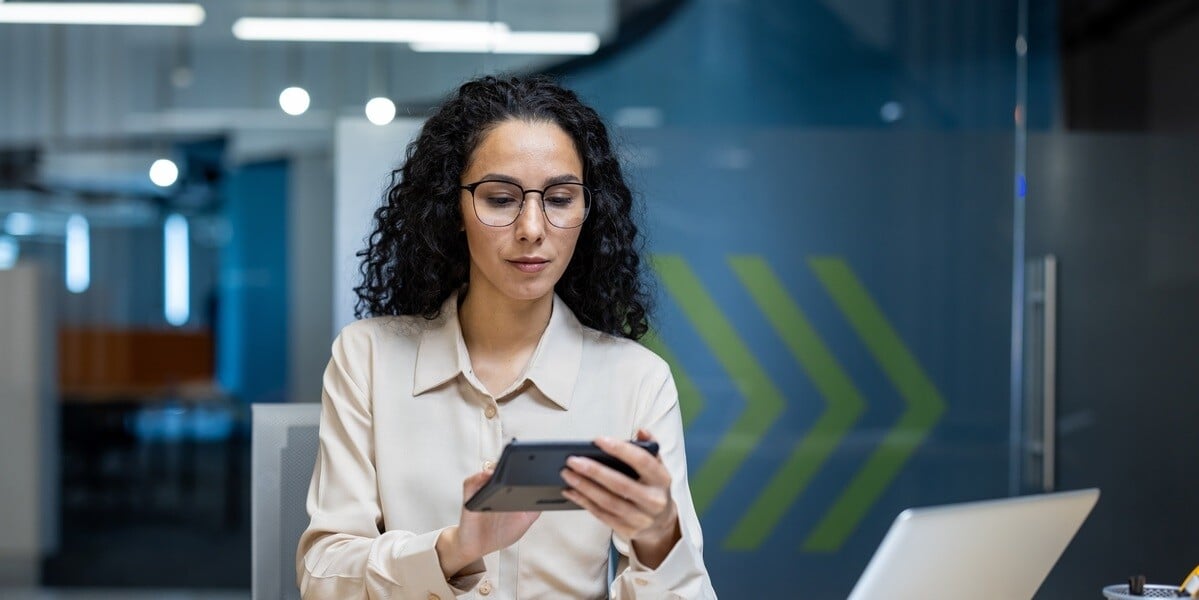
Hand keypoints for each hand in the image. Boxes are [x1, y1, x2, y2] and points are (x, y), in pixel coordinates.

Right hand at [436, 469, 540, 577]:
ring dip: (495, 468)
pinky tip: (487, 476)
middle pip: (501, 469)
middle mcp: (495, 489)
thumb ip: (534, 511)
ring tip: (504, 468)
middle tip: (519, 463)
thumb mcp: (522, 523)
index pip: (514, 473)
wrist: (477, 547)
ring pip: (486, 472)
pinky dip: (478, 478)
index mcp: (508, 493)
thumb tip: (544, 497)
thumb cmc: (498, 534)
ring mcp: (482, 492)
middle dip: (509, 463)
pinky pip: (471, 483)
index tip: (531, 464)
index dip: (522, 466)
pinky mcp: (469, 497)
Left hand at [560, 429, 680, 567]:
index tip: (598, 440)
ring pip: (607, 501)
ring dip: (584, 487)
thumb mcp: (657, 467)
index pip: (642, 461)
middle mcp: (653, 500)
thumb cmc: (653, 488)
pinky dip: (584, 501)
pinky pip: (601, 514)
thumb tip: (642, 432)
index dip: (620, 450)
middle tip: (573, 460)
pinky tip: (571, 491)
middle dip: (594, 471)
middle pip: (620, 484)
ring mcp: (640, 518)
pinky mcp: (627, 530)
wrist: (661, 523)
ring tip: (568, 474)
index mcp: (662, 479)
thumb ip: (650, 447)